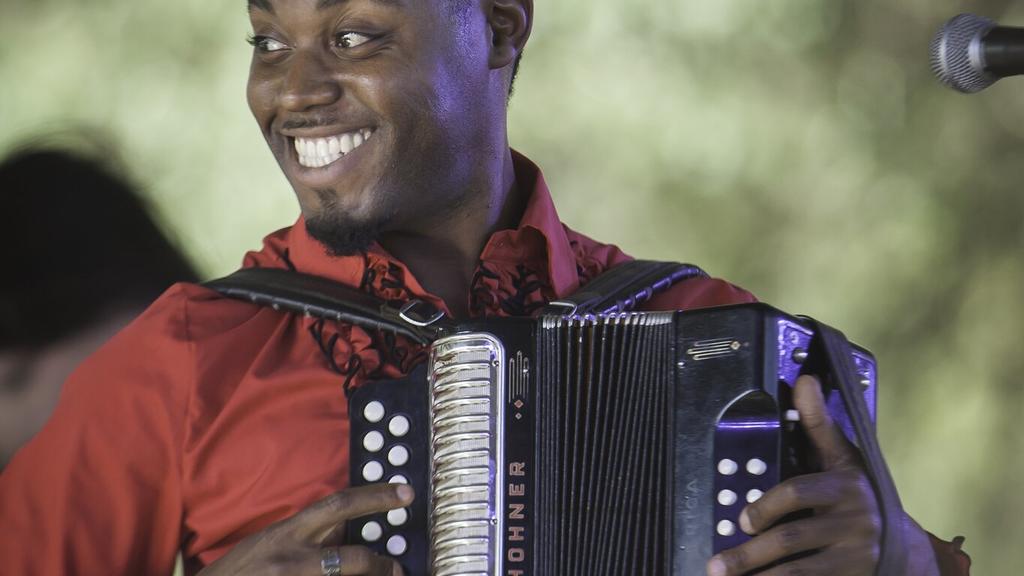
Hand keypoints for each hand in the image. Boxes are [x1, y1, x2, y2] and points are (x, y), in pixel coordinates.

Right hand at [198, 483, 413, 575]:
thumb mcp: (273, 541)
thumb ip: (308, 535)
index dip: (375, 497)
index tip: (406, 493)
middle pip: (351, 558)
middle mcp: (292, 558)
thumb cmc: (242, 570)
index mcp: (289, 532)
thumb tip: (346, 528)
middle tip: (396, 567)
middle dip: (380, 565)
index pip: (338, 505)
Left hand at [706, 375, 939, 575]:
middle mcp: (854, 521)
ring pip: (798, 571)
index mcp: (846, 486)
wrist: (906, 549)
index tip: (742, 520)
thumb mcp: (845, 458)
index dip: (766, 506)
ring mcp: (855, 556)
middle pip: (792, 539)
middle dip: (750, 553)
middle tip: (718, 565)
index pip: (799, 492)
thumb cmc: (861, 497)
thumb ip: (819, 425)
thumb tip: (804, 381)